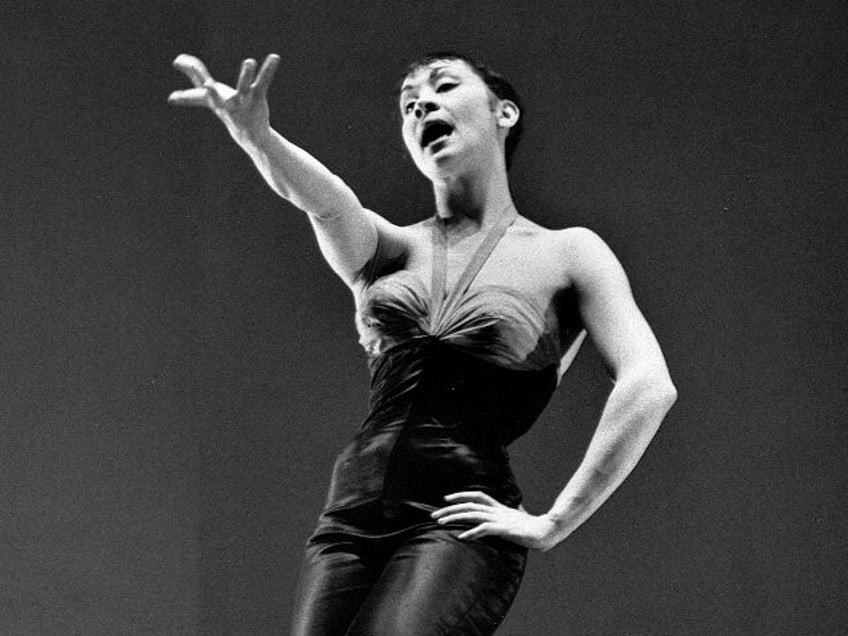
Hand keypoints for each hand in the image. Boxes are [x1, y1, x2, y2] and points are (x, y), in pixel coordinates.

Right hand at [168, 53, 279, 143]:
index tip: (178, 61)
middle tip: (207, 87)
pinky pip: (263, 82)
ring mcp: (243, 101)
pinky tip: (274, 57)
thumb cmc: (227, 113)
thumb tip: (170, 98)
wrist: (250, 135)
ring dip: (246, 75)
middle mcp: (226, 102)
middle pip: (216, 95)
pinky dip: (268, 69)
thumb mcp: (209, 102)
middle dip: (210, 92)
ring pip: (243, 86)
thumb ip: (191, 95)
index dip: (188, 74)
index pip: (197, 88)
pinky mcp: (257, 98)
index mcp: (213, 100)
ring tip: (249, 61)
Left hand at [432, 491, 560, 551]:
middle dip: (450, 509)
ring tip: (440, 522)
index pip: (477, 496)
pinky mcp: (503, 529)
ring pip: (472, 514)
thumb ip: (516, 511)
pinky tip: (462, 536)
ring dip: (455, 517)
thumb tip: (518, 506)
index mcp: (499, 507)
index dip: (461, 495)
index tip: (446, 498)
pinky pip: (484, 529)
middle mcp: (497, 511)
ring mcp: (499, 519)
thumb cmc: (534, 526)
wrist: (546, 531)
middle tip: (434, 515)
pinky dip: (472, 532)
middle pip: (469, 505)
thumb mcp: (520, 517)